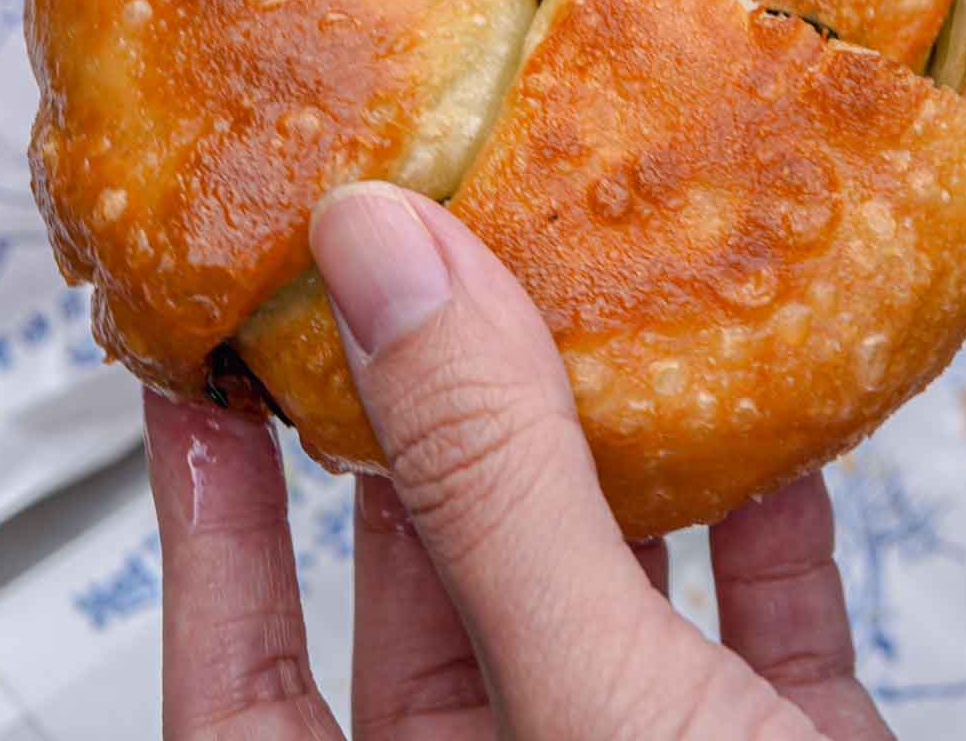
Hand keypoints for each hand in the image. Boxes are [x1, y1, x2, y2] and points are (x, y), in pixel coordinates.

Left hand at [146, 181, 892, 739]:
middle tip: (407, 269)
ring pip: (598, 583)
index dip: (206, 521)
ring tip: (573, 292)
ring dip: (600, 444)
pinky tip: (770, 413)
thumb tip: (388, 267)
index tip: (195, 370)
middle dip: (429, 423)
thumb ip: (496, 490)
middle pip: (434, 589)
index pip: (240, 681)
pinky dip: (766, 512)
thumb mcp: (597, 700)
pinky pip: (760, 610)